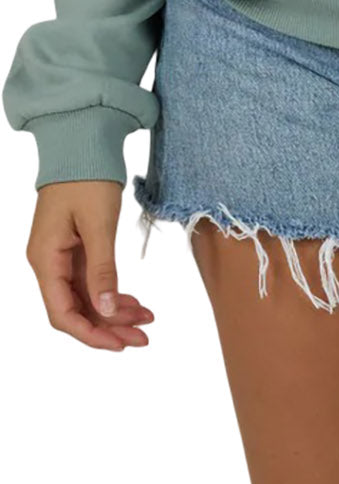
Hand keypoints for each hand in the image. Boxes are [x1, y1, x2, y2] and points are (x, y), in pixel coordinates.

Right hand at [26, 180, 155, 351]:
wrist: (82, 139)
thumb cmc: (86, 175)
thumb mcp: (99, 223)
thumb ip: (102, 269)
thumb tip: (105, 312)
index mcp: (45, 259)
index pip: (62, 313)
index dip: (91, 334)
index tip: (121, 344)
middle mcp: (48, 262)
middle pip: (75, 310)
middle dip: (108, 326)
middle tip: (144, 337)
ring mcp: (61, 255)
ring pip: (86, 297)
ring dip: (113, 311)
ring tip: (147, 319)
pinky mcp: (74, 246)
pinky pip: (91, 280)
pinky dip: (112, 291)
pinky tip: (134, 300)